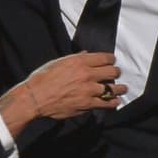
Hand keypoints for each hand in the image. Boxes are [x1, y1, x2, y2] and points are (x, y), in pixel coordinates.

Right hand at [0, 51, 125, 136]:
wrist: (35, 97)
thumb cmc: (42, 78)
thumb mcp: (57, 62)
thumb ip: (74, 58)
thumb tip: (85, 54)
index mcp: (79, 61)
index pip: (105, 57)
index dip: (111, 59)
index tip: (112, 62)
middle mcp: (87, 74)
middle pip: (112, 71)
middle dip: (115, 72)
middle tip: (116, 74)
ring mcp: (89, 90)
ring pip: (112, 88)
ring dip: (119, 88)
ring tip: (123, 89)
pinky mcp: (87, 104)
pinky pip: (105, 103)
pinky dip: (113, 103)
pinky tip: (115, 102)